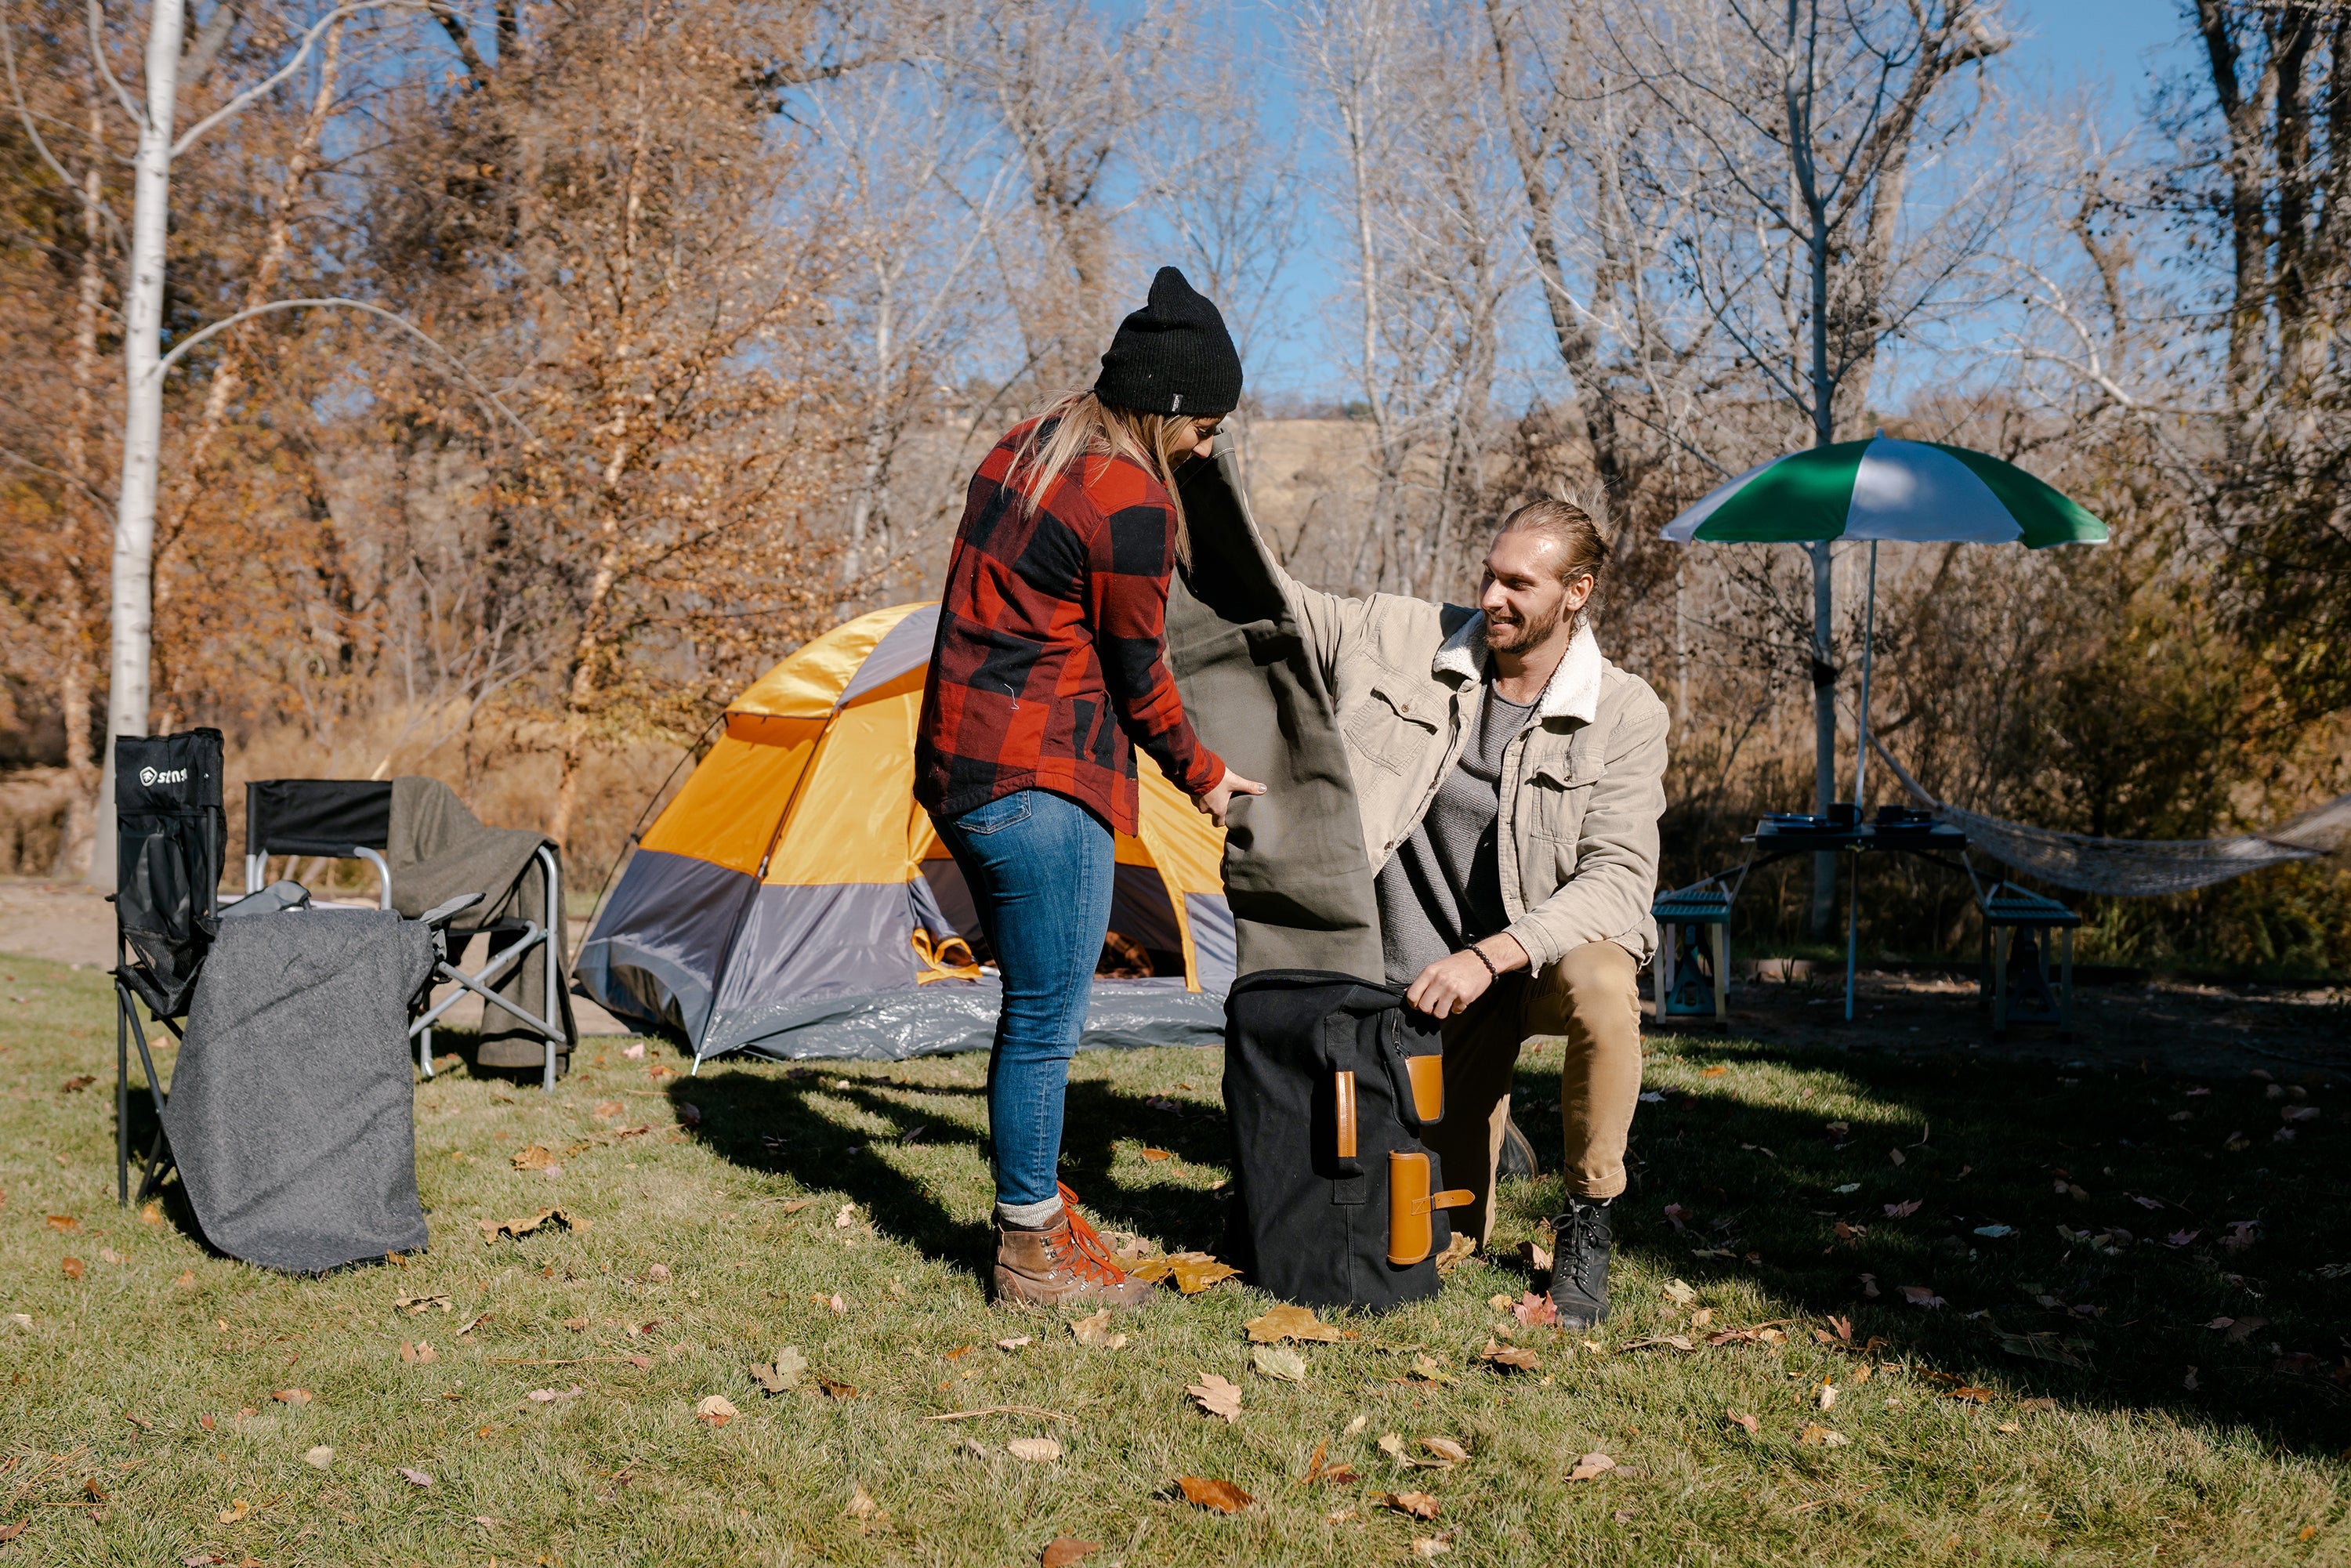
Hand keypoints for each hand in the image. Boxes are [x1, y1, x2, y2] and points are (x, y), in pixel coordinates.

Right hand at [1193, 766, 1265, 826]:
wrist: (1195, 769)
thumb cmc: (1216, 777)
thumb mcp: (1234, 781)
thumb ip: (1248, 786)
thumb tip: (1264, 789)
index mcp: (1218, 809)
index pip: (1219, 823)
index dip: (1224, 820)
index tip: (1228, 814)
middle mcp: (1206, 809)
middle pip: (1212, 812)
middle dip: (1215, 806)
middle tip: (1222, 797)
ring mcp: (1196, 802)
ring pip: (1203, 804)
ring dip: (1207, 798)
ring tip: (1213, 787)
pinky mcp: (1189, 794)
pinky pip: (1196, 796)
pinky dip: (1200, 792)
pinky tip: (1204, 783)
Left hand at [1405, 935, 1528, 1019]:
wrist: (1481, 959)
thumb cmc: (1457, 964)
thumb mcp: (1436, 967)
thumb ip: (1423, 981)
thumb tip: (1407, 992)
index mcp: (1429, 972)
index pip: (1412, 995)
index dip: (1413, 1004)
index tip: (1418, 1004)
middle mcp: (1439, 980)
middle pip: (1424, 1007)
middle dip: (1428, 1009)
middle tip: (1435, 1004)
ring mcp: (1452, 989)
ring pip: (1439, 1014)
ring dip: (1442, 1011)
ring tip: (1447, 1002)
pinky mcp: (1465, 996)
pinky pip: (1455, 1011)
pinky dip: (1458, 1007)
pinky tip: (1460, 997)